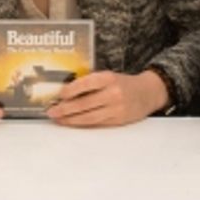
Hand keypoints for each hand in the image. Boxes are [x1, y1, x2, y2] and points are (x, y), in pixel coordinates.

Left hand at [48, 69, 168, 126]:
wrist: (148, 93)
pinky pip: (97, 123)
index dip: (70, 91)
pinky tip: (73, 123)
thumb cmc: (123, 83)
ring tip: (59, 119)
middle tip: (52, 112)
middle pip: (84, 104)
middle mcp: (113, 93)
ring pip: (89, 117)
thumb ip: (91, 82)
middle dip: (65, 109)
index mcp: (108, 78)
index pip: (85, 84)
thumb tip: (66, 92)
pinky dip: (83, 124)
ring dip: (71, 119)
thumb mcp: (109, 76)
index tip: (58, 95)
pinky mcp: (118, 120)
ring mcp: (116, 109)